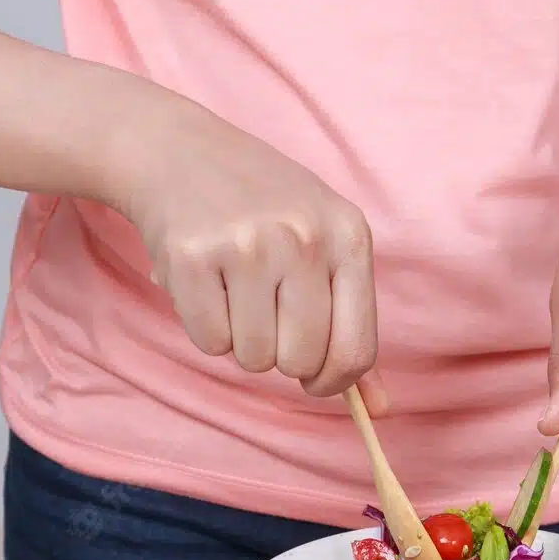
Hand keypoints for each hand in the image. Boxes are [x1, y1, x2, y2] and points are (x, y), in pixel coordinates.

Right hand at [112, 94, 385, 408]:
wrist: (179, 151)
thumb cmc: (262, 209)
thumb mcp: (324, 246)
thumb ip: (352, 327)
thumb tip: (379, 408)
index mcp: (349, 236)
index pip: (356, 350)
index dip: (332, 381)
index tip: (314, 379)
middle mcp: (305, 238)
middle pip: (301, 362)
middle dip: (279, 355)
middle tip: (263, 313)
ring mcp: (248, 244)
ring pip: (253, 358)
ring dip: (239, 340)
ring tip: (232, 290)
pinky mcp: (193, 255)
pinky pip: (210, 342)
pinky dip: (204, 326)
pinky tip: (205, 283)